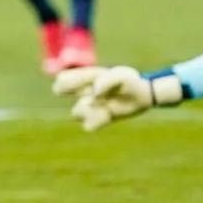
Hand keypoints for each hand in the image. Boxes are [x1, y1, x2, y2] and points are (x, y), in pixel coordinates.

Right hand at [53, 64, 183, 131]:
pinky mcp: (99, 119)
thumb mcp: (122, 76)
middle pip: (59, 89)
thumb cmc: (130, 82)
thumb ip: (107, 81)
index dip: (65, 80)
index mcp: (87, 77)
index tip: (80, 83)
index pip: (64, 76)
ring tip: (102, 103)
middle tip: (83, 91)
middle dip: (66, 90)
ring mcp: (90, 106)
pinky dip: (96, 121)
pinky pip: (87, 125)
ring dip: (87, 109)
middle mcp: (85, 91)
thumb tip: (94, 94)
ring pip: (75, 112)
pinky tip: (107, 115)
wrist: (143, 95)